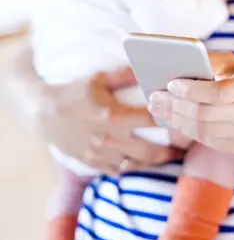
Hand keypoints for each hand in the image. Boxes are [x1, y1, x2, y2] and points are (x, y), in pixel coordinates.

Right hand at [38, 67, 181, 174]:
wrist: (44, 114)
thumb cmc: (73, 92)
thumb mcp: (98, 78)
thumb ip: (124, 75)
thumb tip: (147, 68)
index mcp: (113, 116)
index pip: (150, 121)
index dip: (168, 120)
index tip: (181, 120)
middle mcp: (109, 139)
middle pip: (148, 151)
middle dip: (168, 151)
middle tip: (182, 148)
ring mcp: (100, 154)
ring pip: (134, 165)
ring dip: (152, 163)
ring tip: (167, 157)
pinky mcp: (92, 162)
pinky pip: (117, 171)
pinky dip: (132, 168)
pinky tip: (141, 162)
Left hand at [148, 52, 233, 154]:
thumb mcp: (233, 63)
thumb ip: (209, 61)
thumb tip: (176, 63)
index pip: (217, 92)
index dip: (192, 90)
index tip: (170, 83)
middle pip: (205, 113)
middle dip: (175, 105)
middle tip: (154, 97)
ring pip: (202, 129)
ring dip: (175, 119)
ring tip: (157, 108)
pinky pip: (206, 140)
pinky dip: (185, 129)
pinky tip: (172, 118)